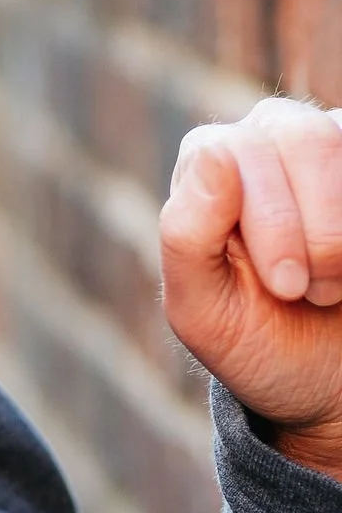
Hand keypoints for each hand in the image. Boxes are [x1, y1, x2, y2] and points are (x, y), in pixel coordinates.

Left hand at [161, 100, 341, 481]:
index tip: (286, 288)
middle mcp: (264, 136)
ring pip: (337, 137)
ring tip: (333, 282)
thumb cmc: (253, 337)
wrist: (323, 376)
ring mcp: (322, 144)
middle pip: (300, 135)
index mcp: (207, 162)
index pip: (237, 151)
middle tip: (310, 291)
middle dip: (316, 230)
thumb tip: (215, 152)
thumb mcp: (201, 307)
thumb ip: (186, 232)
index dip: (274, 222)